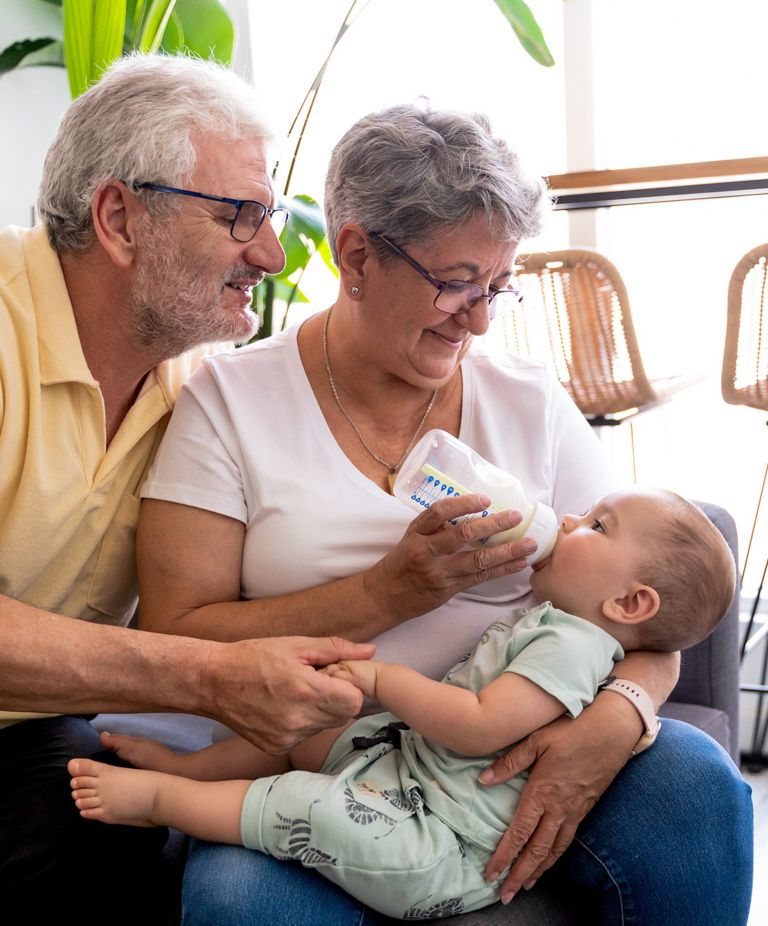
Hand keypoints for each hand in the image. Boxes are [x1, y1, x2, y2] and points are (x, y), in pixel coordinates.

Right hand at [201, 635, 374, 753]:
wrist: (213, 681)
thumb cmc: (254, 657)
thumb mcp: (296, 644)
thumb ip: (336, 650)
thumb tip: (370, 651)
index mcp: (306, 691)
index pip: (354, 701)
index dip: (348, 687)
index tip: (333, 676)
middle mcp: (299, 720)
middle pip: (343, 716)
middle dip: (336, 698)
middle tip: (313, 682)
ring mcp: (287, 737)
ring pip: (324, 727)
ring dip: (319, 711)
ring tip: (295, 693)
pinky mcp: (276, 748)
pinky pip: (304, 736)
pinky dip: (301, 723)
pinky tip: (283, 707)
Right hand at [366, 493, 534, 619]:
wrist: (385, 595)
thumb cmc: (403, 561)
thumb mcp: (412, 537)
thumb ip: (437, 526)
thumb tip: (473, 511)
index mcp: (416, 532)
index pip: (439, 511)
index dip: (463, 503)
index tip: (485, 499)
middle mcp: (426, 551)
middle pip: (462, 535)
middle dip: (493, 525)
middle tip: (515, 516)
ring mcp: (438, 572)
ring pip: (477, 560)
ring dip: (506, 551)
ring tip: (529, 544)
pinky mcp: (448, 589)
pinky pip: (479, 579)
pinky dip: (501, 570)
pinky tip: (518, 563)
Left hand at [480, 705, 637, 902]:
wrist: (611, 732)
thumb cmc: (571, 730)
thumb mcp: (536, 740)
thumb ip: (510, 762)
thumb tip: (483, 779)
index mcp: (542, 792)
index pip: (519, 833)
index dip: (503, 856)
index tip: (490, 873)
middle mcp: (558, 808)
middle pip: (536, 851)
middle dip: (519, 874)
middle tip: (505, 895)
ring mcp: (574, 811)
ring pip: (554, 850)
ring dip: (538, 871)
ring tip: (525, 885)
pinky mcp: (586, 808)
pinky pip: (568, 840)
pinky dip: (556, 856)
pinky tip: (549, 861)